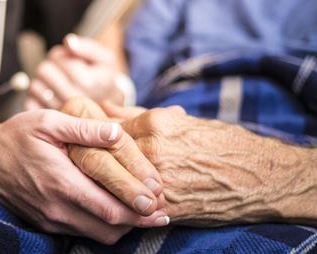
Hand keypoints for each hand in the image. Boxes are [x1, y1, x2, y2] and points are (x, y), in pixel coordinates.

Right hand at [0, 109, 169, 243]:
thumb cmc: (16, 136)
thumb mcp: (49, 121)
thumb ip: (85, 128)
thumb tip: (117, 132)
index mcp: (62, 183)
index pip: (111, 208)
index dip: (140, 210)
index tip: (162, 204)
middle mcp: (57, 208)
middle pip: (109, 229)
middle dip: (138, 223)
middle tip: (161, 212)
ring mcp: (50, 219)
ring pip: (97, 235)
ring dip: (122, 227)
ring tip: (142, 212)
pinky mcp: (45, 223)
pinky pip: (81, 232)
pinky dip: (102, 225)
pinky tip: (114, 210)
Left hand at [25, 34, 123, 110]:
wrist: (108, 110)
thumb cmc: (103, 79)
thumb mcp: (104, 59)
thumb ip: (86, 47)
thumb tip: (68, 42)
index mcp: (87, 82)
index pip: (58, 59)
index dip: (61, 55)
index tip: (70, 60)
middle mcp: (73, 100)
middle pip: (44, 71)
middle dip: (51, 66)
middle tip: (61, 70)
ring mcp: (61, 113)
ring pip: (35, 86)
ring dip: (42, 81)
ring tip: (57, 83)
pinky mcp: (50, 121)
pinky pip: (30, 103)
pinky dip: (36, 97)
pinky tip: (51, 96)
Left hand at [69, 101, 316, 227]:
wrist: (262, 177)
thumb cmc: (223, 143)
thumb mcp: (182, 121)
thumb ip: (138, 114)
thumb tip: (104, 106)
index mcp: (156, 126)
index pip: (103, 128)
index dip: (80, 132)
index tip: (64, 135)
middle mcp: (154, 152)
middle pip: (96, 157)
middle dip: (72, 159)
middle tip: (54, 162)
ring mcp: (159, 182)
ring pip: (107, 185)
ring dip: (86, 185)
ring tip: (67, 186)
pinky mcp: (168, 208)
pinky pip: (129, 210)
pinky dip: (112, 208)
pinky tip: (98, 207)